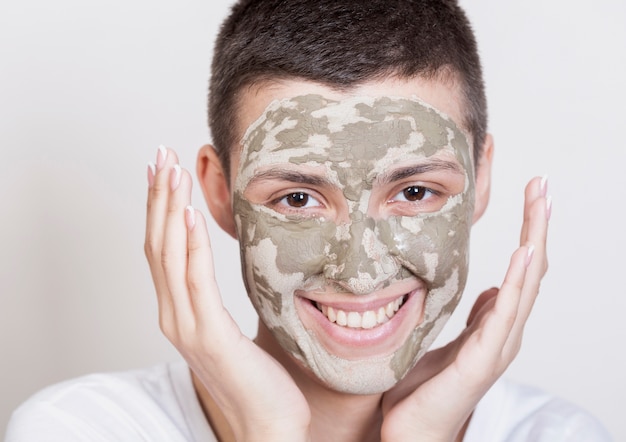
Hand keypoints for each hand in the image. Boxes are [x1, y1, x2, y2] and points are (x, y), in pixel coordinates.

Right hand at [144, 146, 310, 441]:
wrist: (268, 426)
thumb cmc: (259, 379)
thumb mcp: (237, 328)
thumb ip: (224, 298)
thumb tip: (241, 265)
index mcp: (182, 311)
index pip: (164, 249)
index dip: (161, 208)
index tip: (164, 171)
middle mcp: (175, 316)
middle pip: (158, 244)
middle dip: (159, 197)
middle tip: (159, 155)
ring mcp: (187, 327)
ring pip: (170, 257)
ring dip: (170, 210)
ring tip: (171, 171)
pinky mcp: (209, 337)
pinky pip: (196, 283)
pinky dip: (192, 247)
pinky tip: (192, 217)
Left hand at [380, 176, 549, 441]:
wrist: (410, 432)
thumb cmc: (426, 390)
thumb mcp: (450, 340)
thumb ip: (476, 317)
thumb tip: (494, 289)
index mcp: (494, 325)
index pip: (520, 271)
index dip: (529, 232)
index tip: (531, 195)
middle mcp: (503, 333)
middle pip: (531, 271)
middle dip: (538, 226)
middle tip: (543, 185)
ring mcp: (497, 347)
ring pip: (526, 285)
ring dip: (535, 241)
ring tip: (542, 203)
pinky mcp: (482, 360)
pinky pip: (505, 315)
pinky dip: (519, 282)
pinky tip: (526, 253)